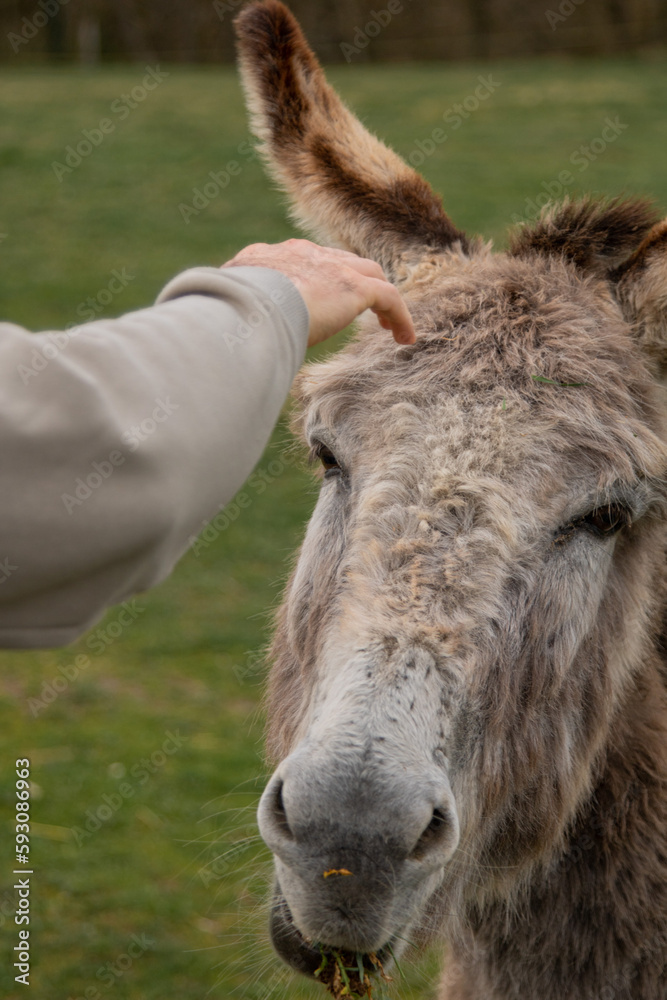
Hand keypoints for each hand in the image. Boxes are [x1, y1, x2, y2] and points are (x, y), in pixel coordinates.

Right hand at [222, 239, 415, 346]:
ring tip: (390, 328)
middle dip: (353, 281)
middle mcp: (302, 254)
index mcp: (268, 257)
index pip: (301, 262)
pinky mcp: (354, 287)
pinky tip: (405, 339)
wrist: (248, 306)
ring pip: (370, 275)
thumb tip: (223, 347)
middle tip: (361, 307)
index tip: (320, 302)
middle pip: (340, 261)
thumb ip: (236, 321)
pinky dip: (400, 317)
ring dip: (380, 299)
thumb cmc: (229, 318)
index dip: (316, 280)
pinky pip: (389, 298)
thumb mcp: (227, 313)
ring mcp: (331, 267)